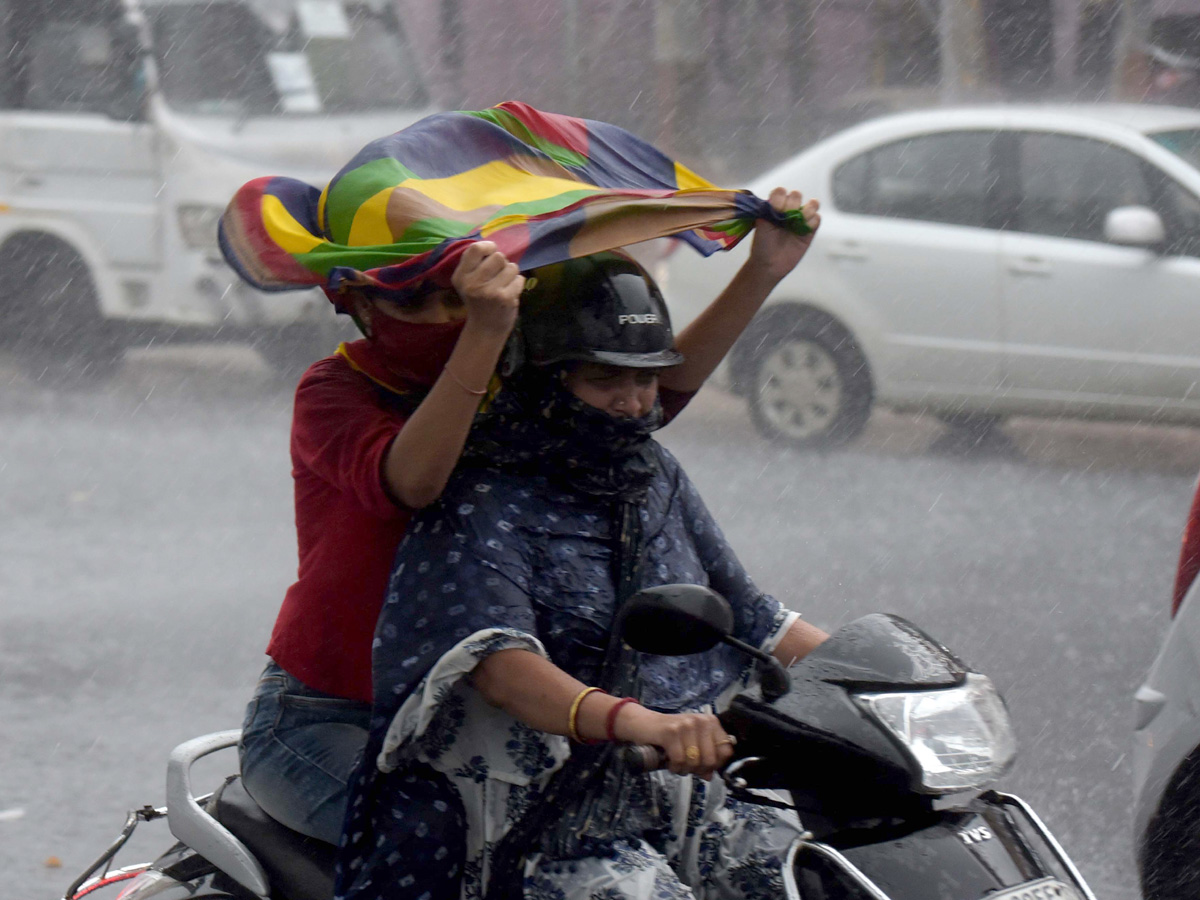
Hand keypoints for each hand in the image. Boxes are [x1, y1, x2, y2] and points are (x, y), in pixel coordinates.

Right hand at [451, 241, 523, 335]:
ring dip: (511, 274)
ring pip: (511, 267)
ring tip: (503, 285)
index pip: (475, 248)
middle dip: (502, 264)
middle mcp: (473, 283)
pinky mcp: (506, 298)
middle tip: (498, 276)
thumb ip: (475, 263)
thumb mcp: (467, 282)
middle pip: (498, 256)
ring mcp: (490, 292)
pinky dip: (517, 284)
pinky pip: (519, 279)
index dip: (488, 246)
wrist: (485, 329)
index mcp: (461, 276)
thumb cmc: (479, 301)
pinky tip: (509, 293)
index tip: (491, 253)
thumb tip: (492, 245)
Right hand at [614, 706, 734, 779]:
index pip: (726, 750)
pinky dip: (674, 767)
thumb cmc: (670, 735)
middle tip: (687, 766)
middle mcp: (701, 721)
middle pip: (710, 759)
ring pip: (695, 762)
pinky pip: (680, 760)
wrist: (642, 723)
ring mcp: (686, 725)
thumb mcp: (691, 743)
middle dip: (698, 769)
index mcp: (710, 722)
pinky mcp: (671, 732)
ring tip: (677, 763)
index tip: (703, 766)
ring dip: (684, 769)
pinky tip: (669, 762)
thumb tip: (709, 776)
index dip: (716, 764)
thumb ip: (704, 757)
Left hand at [746, 187, 820, 282]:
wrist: (769, 264)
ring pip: (813, 204)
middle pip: (797, 195)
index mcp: (775, 206)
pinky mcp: (810, 231)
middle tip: (785, 219)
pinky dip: (812, 222)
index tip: (776, 209)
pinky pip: (817, 219)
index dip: (780, 198)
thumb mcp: (761, 224)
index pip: (781, 192)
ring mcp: (800, 219)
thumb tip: (778, 197)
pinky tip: (802, 231)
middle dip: (792, 204)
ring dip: (807, 210)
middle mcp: (788, 210)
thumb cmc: (762, 244)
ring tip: (798, 222)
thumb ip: (769, 208)